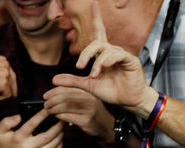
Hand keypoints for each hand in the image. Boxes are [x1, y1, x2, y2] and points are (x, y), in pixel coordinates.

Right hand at [0, 56, 17, 100]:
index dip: (10, 82)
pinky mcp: (3, 83)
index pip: (10, 72)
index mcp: (2, 59)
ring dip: (1, 94)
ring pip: (10, 89)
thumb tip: (2, 81)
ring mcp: (5, 73)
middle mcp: (5, 64)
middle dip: (11, 89)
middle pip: (13, 80)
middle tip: (11, 96)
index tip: (10, 89)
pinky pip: (6, 95)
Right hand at [0, 111, 62, 147]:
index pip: (32, 123)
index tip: (49, 109)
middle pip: (48, 135)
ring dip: (60, 135)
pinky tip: (59, 140)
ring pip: (52, 145)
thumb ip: (7, 121)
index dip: (42, 115)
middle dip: (57, 126)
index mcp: (18, 138)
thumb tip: (19, 117)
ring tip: (62, 128)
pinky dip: (58, 146)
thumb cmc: (2, 144)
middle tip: (62, 118)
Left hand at [44, 86, 113, 140]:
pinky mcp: (87, 120)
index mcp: (89, 91)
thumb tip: (53, 92)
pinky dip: (60, 116)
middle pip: (66, 96)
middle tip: (46, 104)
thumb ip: (73, 95)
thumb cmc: (92, 113)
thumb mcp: (85, 100)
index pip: (69, 87)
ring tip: (48, 110)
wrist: (106, 126)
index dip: (54, 91)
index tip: (46, 95)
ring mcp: (89, 110)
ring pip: (66, 106)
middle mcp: (90, 98)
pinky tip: (56, 116)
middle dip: (52, 100)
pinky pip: (69, 117)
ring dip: (54, 108)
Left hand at [50, 2, 156, 116]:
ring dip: (97, 63)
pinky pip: (119, 54)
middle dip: (86, 53)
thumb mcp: (87, 86)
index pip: (98, 33)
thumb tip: (54, 79)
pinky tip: (104, 67)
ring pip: (106, 50)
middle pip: (97, 42)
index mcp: (102, 54)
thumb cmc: (111, 91)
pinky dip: (109, 60)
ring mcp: (121, 55)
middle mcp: (111, 52)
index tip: (93, 4)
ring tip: (93, 76)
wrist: (127, 101)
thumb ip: (72, 81)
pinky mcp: (130, 60)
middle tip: (79, 67)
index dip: (96, 18)